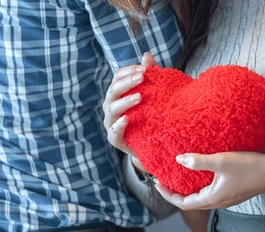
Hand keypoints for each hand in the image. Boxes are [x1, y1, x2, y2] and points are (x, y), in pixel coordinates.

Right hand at [102, 53, 156, 171]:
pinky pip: (113, 131)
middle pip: (113, 90)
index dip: (128, 71)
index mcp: (118, 93)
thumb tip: (146, 55)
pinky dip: (119, 125)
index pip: (118, 77)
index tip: (144, 69)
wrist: (153, 143)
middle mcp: (111, 106)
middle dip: (127, 83)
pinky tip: (127, 119)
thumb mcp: (154, 94)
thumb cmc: (151, 114)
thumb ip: (149, 76)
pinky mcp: (115, 139)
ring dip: (125, 101)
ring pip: (112, 109)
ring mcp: (111, 122)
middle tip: (142, 77)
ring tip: (140, 97)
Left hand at [154, 149, 264, 209]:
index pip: (183, 203)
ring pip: (201, 198)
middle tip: (164, 179)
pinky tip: (200, 174)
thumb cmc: (250, 167)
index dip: (168, 195)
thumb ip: (199, 161)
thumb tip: (178, 159)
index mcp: (213, 198)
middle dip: (175, 193)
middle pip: (190, 203)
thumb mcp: (222, 161)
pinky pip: (210, 193)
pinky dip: (199, 186)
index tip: (157, 183)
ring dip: (187, 189)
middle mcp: (219, 202)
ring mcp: (227, 199)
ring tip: (178, 176)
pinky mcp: (233, 193)